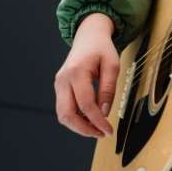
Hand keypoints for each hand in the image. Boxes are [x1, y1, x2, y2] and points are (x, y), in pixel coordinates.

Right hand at [54, 13, 118, 137]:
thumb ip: (108, 89)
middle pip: (67, 114)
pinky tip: (89, 119)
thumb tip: (104, 112)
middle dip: (84, 129)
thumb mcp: (113, 65)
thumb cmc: (101, 49)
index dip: (97, 121)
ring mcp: (58, 83)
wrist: (88, 36)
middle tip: (101, 133)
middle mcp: (63, 79)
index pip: (86, 105)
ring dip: (78, 126)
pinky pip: (64, 108)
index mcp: (77, 71)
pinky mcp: (59, 87)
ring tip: (96, 128)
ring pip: (62, 114)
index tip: (108, 130)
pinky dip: (75, 118)